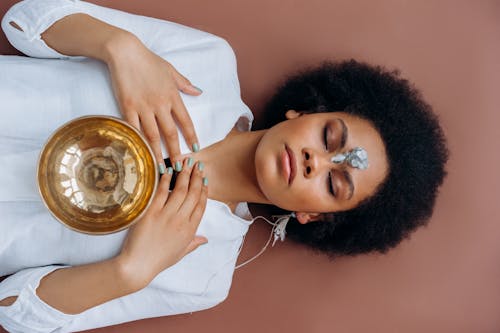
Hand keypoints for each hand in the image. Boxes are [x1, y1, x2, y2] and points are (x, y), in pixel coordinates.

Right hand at [106, 34, 201, 169]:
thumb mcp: (171, 70)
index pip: (185, 121)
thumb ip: (184, 84)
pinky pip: (134, 128)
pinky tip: (140, 153)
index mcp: (172, 96)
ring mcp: (143, 107)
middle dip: (176, 152)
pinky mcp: (127, 107)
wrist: (125, 52)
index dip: (191, 136)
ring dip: (158, 152)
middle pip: (170, 133)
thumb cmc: (149, 60)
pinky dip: (138, 141)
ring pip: (153, 135)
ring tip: (160, 167)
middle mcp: (160, 104)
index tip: (196, 148)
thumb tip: (198, 92)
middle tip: (179, 167)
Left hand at [117, 158, 207, 288]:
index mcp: (190, 231)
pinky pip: (160, 193)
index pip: (201, 205)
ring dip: (185, 174)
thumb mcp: (181, 253)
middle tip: (198, 165)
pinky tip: (168, 171)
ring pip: (180, 191)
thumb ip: (194, 243)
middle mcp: (181, 221)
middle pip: (192, 194)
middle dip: (197, 177)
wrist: (138, 266)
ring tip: (187, 162)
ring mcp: (166, 216)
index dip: (204, 190)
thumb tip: (205, 239)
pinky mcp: (151, 213)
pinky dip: (165, 181)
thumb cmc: (158, 260)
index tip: (205, 180)